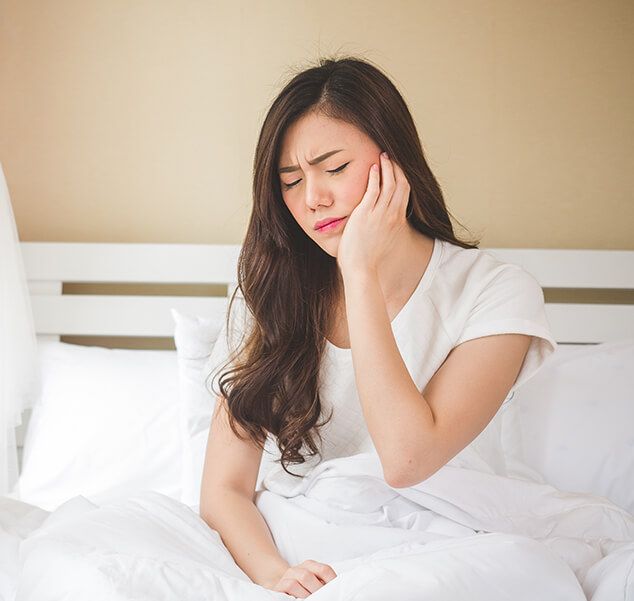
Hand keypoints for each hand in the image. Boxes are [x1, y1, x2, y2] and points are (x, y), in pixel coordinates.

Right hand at [272, 560, 336, 597]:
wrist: (280, 584)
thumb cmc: (301, 586)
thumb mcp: (312, 581)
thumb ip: (322, 583)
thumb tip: (336, 591)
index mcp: (310, 565)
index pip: (324, 569)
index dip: (332, 580)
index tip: (337, 592)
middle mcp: (300, 568)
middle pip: (311, 574)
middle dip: (319, 589)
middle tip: (326, 598)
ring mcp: (289, 575)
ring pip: (302, 578)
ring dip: (310, 592)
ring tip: (314, 599)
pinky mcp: (281, 584)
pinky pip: (290, 585)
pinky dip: (299, 594)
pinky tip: (303, 599)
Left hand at [337, 152, 410, 274]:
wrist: (362, 269)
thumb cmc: (368, 259)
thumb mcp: (383, 240)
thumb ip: (384, 227)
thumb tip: (380, 223)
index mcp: (397, 221)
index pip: (405, 192)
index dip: (402, 177)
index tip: (397, 167)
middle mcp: (392, 215)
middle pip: (400, 184)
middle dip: (396, 167)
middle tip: (390, 156)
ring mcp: (379, 214)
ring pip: (389, 184)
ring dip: (387, 167)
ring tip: (382, 156)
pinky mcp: (365, 214)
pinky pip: (373, 190)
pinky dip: (375, 176)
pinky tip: (372, 167)